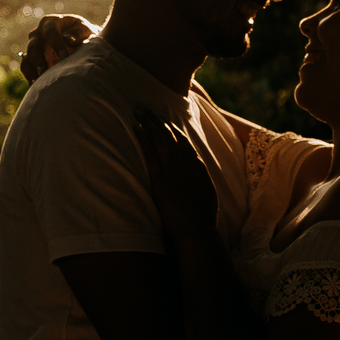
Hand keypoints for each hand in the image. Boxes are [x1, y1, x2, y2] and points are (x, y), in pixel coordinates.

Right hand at [20, 14, 93, 84]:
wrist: (82, 44)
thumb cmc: (84, 34)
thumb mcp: (85, 30)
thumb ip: (78, 33)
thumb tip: (68, 40)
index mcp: (50, 23)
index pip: (50, 31)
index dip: (56, 43)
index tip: (65, 56)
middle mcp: (38, 35)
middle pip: (33, 46)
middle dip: (38, 59)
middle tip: (45, 71)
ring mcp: (33, 49)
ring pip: (27, 60)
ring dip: (32, 71)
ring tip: (39, 81)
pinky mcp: (33, 62)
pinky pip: (27, 70)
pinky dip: (31, 78)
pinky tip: (37, 87)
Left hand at [135, 111, 219, 238]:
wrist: (197, 232)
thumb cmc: (201, 219)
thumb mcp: (204, 195)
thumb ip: (196, 181)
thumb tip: (191, 178)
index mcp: (197, 166)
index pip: (183, 141)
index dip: (172, 129)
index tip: (163, 121)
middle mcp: (186, 164)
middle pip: (170, 135)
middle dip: (157, 120)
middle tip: (145, 108)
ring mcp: (173, 171)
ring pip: (160, 139)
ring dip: (148, 123)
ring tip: (138, 111)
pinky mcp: (161, 180)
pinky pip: (150, 154)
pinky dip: (143, 139)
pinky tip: (136, 128)